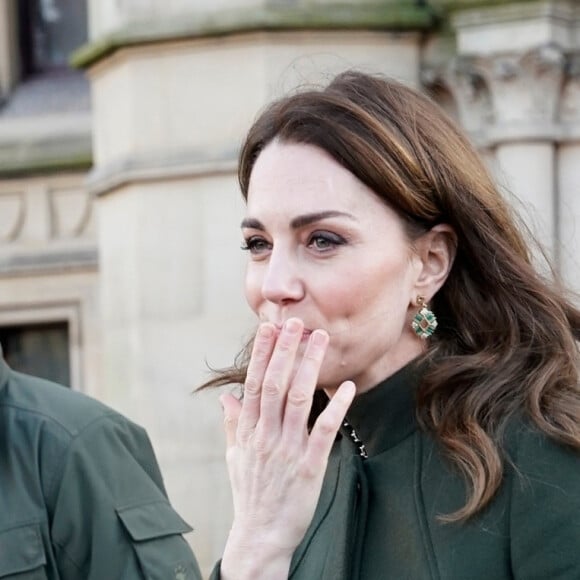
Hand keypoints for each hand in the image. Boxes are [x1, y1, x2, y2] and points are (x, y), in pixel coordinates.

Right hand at [219, 318, 355, 578]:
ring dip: (308, 367)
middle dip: (284, 350)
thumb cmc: (249, 493)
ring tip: (319, 340)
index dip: (261, 354)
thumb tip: (227, 397)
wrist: (260, 537)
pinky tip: (347, 387)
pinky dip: (335, 408)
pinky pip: (324, 432)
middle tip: (294, 322)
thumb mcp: (234, 457)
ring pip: (297, 400)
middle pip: (274, 384)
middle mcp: (266, 436)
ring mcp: (287, 451)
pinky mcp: (309, 468)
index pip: (254, 383)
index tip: (267, 328)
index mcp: (249, 431)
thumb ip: (233, 424)